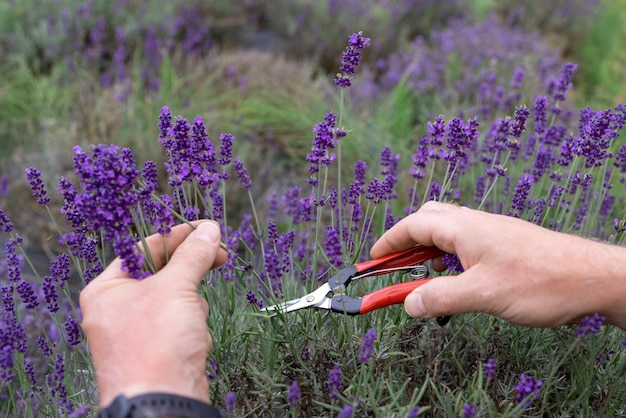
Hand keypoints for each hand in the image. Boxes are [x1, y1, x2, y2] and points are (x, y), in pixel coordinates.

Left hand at [79, 221, 227, 406]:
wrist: (163, 402)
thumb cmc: (155, 343)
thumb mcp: (175, 287)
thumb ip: (193, 255)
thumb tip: (208, 230)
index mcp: (107, 291)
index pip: (143, 249)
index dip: (176, 236)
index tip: (206, 229)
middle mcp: (118, 310)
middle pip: (162, 273)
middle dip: (190, 270)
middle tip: (219, 255)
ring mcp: (138, 332)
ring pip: (176, 298)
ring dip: (192, 303)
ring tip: (194, 319)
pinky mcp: (158, 350)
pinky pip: (181, 323)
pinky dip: (192, 326)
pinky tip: (194, 339)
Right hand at [371, 201, 625, 329]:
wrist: (591, 278)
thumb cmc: (542, 281)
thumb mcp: (483, 294)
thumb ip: (441, 298)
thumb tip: (409, 304)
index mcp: (464, 228)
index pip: (413, 226)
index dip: (389, 243)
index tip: (372, 260)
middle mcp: (475, 224)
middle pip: (428, 220)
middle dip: (405, 241)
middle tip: (394, 267)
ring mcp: (491, 233)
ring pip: (447, 233)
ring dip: (428, 252)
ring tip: (422, 280)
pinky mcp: (504, 246)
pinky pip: (465, 245)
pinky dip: (448, 259)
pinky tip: (456, 282)